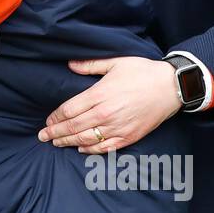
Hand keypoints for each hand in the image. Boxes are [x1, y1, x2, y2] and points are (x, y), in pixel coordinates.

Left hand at [38, 57, 180, 152]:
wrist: (171, 87)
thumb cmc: (142, 72)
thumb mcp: (115, 62)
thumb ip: (90, 65)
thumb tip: (70, 65)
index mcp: (99, 94)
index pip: (69, 110)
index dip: (55, 117)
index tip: (47, 121)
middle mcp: (106, 113)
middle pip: (73, 127)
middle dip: (55, 133)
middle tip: (42, 137)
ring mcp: (118, 127)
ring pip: (86, 139)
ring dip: (68, 142)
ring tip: (56, 143)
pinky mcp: (129, 136)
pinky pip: (105, 147)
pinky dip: (90, 149)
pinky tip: (80, 148)